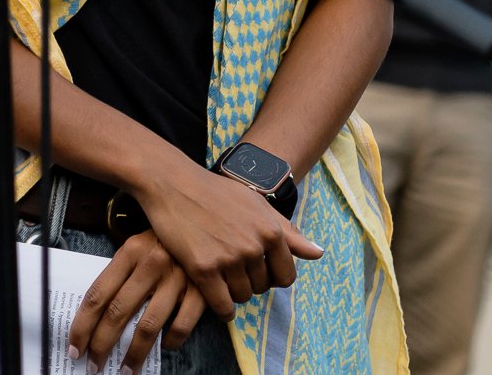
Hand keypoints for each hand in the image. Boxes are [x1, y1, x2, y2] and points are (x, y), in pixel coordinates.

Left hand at [66, 232, 207, 370]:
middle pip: (117, 312)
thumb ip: (121, 274)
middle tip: (94, 365)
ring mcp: (177, 278)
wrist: (205, 223)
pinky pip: (181, 326)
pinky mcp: (202, 291)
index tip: (75, 347)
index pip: (98, 294)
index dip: (83, 325)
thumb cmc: (165, 240)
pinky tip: (165, 347)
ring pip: (148, 326)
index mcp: (130, 252)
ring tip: (126, 370)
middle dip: (102, 344)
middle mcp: (151, 264)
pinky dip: (171, 342)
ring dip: (134, 354)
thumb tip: (97, 315)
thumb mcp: (139, 246)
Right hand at [135, 155, 320, 316]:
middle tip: (230, 267)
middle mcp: (254, 246)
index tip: (255, 269)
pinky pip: (222, 305)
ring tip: (219, 275)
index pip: (286, 276)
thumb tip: (319, 253)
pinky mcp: (204, 268)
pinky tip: (212, 294)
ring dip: (231, 292)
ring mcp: (229, 258)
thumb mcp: (256, 204)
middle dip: (249, 282)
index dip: (271, 276)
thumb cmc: (215, 192)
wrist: (173, 184)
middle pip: (262, 288)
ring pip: (242, 296)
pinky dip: (220, 308)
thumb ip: (288, 232)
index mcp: (271, 231)